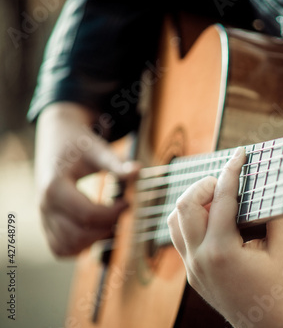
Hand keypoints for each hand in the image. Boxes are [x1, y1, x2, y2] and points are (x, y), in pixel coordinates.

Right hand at [35, 102, 139, 255]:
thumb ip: (117, 164)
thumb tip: (138, 170)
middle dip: (105, 228)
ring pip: (67, 247)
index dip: (113, 213)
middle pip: (78, 235)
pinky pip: (59, 248)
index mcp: (55, 187)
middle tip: (120, 211)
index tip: (127, 202)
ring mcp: (43, 216)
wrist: (57, 136)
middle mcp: (45, 205)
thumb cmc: (78, 143)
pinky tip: (95, 230)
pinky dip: (79, 246)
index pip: (88, 215)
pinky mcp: (46, 222)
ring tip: (109, 221)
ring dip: (93, 240)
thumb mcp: (98, 150)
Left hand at [167, 147, 282, 327]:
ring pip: (174, 221)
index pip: (221, 199)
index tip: (239, 154)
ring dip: (192, 202)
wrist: (269, 326)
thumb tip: (277, 187)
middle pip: (185, 206)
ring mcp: (192, 267)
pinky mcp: (192, 273)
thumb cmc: (279, 291)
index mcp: (223, 251)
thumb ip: (278, 216)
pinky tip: (210, 218)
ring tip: (215, 197)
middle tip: (226, 180)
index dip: (231, 171)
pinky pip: (179, 238)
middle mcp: (200, 258)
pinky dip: (189, 220)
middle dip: (204, 184)